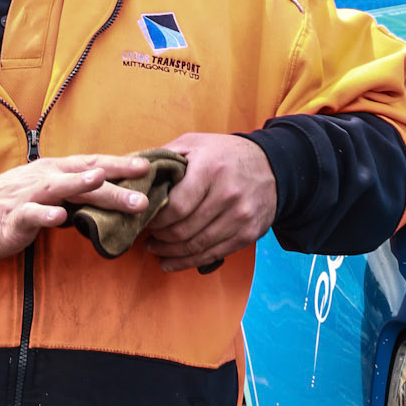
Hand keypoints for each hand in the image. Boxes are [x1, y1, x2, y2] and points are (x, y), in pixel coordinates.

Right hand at [0, 152, 151, 262]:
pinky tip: (59, 216)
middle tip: (142, 192)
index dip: (120, 164)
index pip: (93, 163)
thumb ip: (79, 193)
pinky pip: (31, 214)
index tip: (147, 167)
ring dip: (80, 184)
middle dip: (114, 181)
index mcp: (57, 170)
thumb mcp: (51, 192)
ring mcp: (29, 195)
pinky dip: (45, 214)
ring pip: (59, 188)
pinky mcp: (14, 216)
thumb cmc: (18, 203)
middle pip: (84, 175)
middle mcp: (46, 177)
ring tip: (100, 182)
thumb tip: (115, 194)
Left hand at [145, 133, 276, 272]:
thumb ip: (164, 156)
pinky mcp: (248, 233)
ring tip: (155, 249)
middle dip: (160, 238)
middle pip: (184, 230)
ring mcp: (241, 216)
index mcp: (210, 169)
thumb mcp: (195, 143)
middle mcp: (228, 194)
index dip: (155, 219)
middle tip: (147, 236)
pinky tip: (170, 262)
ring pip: (196, 246)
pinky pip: (213, 254)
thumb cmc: (225, 154)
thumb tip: (131, 170)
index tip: (144, 219)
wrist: (273, 166)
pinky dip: (187, 262)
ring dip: (170, 252)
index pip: (175, 207)